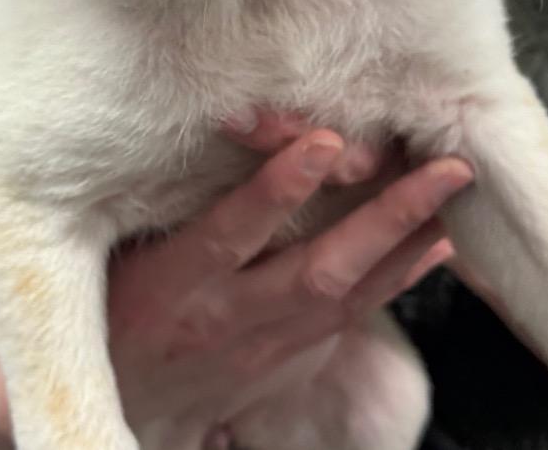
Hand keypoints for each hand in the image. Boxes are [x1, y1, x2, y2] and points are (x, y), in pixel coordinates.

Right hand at [0, 125, 472, 448]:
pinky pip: (355, 320)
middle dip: (383, 217)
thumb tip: (191, 129)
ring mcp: (266, 345)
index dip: (276, 188)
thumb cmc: (103, 313)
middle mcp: (227, 317)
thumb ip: (124, 217)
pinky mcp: (289, 359)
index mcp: (173, 286)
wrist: (117, 417)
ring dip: (406, 241)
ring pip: (349, 294)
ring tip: (453, 190)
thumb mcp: (94, 267)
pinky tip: (437, 244)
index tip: (320, 139)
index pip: (230, 233)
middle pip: (316, 268)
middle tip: (441, 169)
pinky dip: (399, 279)